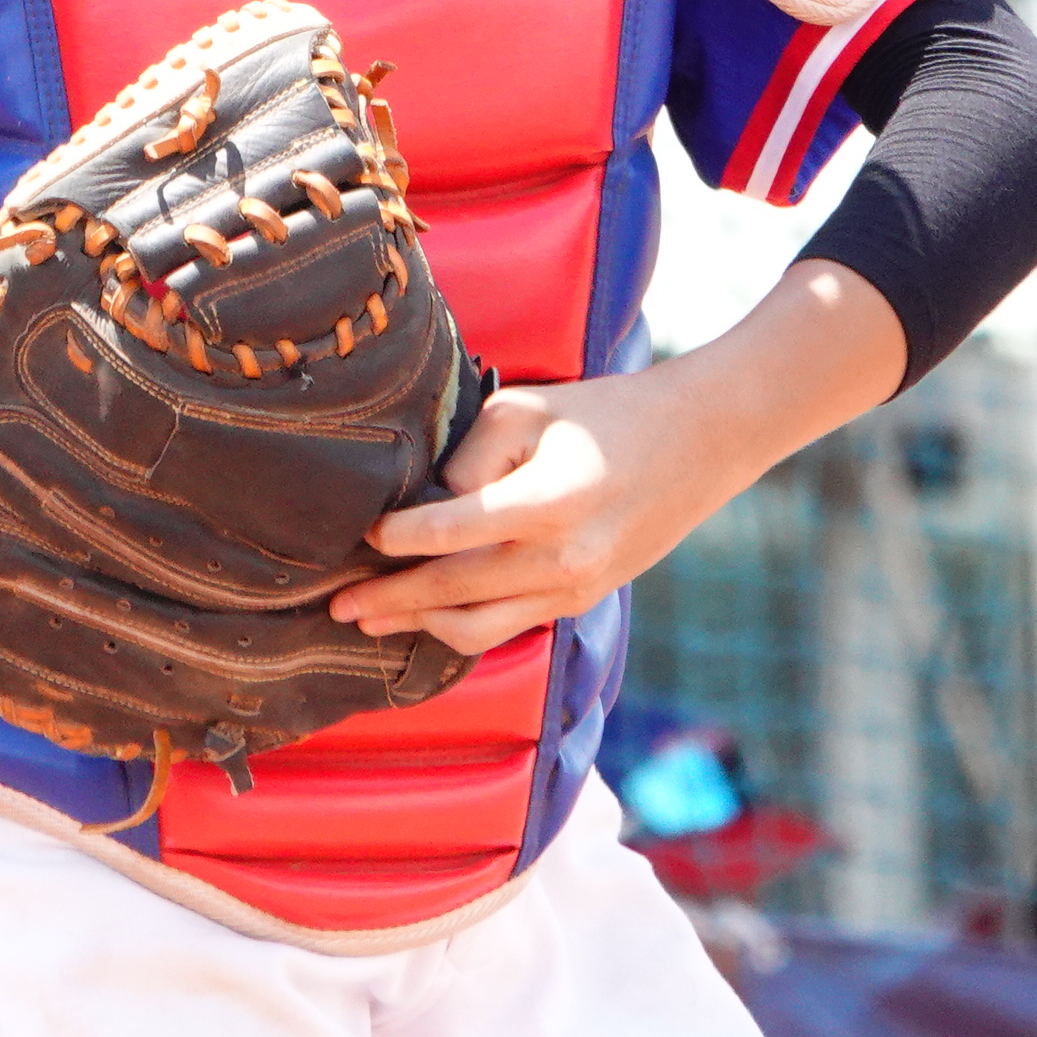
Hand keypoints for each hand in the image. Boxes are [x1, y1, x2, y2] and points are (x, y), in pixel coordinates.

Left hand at [331, 259, 911, 655]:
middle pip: (452, 591)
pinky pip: (508, 627)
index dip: (394, 539)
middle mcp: (563, 559)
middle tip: (336, 604)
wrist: (700, 443)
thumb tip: (420, 506)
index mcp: (549, 502)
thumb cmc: (605, 413)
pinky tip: (425, 619)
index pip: (448, 532)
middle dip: (388, 600)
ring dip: (417, 626)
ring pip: (476, 627)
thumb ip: (467, 458)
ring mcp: (575, 589)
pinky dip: (460, 627)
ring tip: (369, 621)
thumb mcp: (527, 409)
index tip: (359, 535)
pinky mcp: (583, 602)